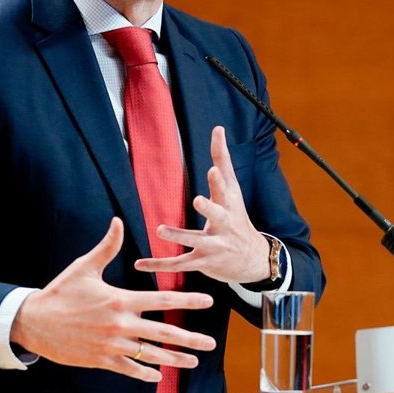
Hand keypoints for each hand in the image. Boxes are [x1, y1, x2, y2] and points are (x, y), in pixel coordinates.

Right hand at [10, 218, 216, 381]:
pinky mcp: (101, 360)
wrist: (34, 321)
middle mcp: (120, 324)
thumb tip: (118, 222)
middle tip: (211, 342)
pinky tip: (158, 376)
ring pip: (150, 354)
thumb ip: (107, 247)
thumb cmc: (60, 292)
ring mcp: (111, 345)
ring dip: (174, 359)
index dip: (187, 300)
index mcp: (120, 299)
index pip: (162, 299)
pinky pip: (129, 369)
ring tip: (193, 361)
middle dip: (190, 338)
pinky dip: (145, 373)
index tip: (208, 301)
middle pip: (163, 332)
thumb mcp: (84, 267)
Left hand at [134, 125, 269, 284]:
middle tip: (198, 200)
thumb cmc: (238, 218)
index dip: (219, 179)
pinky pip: (179, 264)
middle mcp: (224, 224)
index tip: (213, 169)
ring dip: (178, 236)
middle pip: (217, 215)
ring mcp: (214, 245)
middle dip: (209, 208)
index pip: (225, 188)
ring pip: (196, 240)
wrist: (253, 260)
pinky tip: (140, 264)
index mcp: (229, 204)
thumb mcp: (233, 190)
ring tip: (160, 230)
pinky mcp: (203, 262)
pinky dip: (159, 264)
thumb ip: (222, 160)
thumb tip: (218, 128)